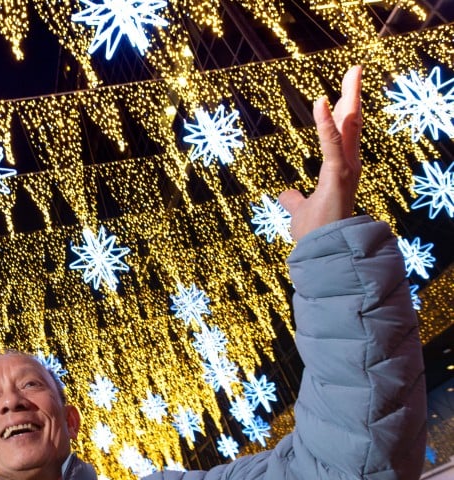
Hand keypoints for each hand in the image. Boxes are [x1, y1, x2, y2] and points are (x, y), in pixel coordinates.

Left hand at [278, 65, 362, 240]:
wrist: (323, 250)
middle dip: (353, 94)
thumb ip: (294, 200)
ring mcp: (346, 168)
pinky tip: (322, 102)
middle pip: (353, 123)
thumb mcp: (300, 210)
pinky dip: (326, 122)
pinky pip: (331, 143)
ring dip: (349, 97)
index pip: (344, 134)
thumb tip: (286, 194)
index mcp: (340, 169)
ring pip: (349, 126)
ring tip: (352, 72)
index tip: (342, 91)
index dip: (343, 111)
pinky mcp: (338, 174)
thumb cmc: (316, 233)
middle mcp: (349, 165)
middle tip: (355, 68)